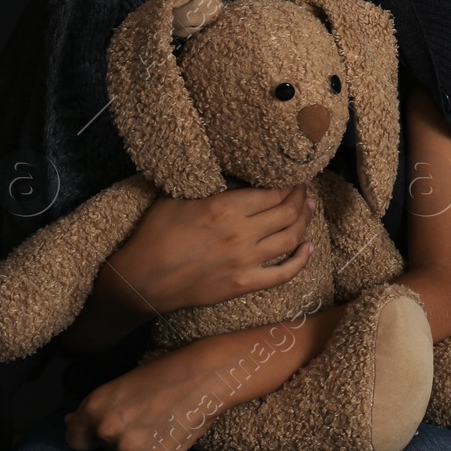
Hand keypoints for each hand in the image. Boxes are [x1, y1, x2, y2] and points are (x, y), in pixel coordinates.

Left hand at [64, 305, 345, 450]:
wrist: (208, 373)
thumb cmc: (167, 369)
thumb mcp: (124, 382)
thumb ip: (98, 406)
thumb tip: (71, 421)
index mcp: (95, 408)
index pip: (74, 439)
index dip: (88, 433)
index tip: (105, 426)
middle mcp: (108, 432)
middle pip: (103, 447)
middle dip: (119, 435)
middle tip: (145, 414)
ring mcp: (133, 450)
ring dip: (141, 444)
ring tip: (163, 419)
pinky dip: (161, 450)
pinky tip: (175, 428)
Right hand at [107, 182, 317, 316]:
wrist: (141, 280)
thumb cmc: (154, 235)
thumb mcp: (176, 196)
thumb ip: (205, 182)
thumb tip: (223, 166)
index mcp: (225, 207)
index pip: (273, 192)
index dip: (290, 183)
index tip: (294, 176)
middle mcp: (241, 233)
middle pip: (288, 212)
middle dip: (301, 198)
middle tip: (304, 190)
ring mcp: (245, 261)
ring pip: (291, 238)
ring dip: (305, 222)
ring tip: (309, 210)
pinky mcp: (243, 285)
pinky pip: (284, 274)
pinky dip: (302, 260)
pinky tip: (309, 248)